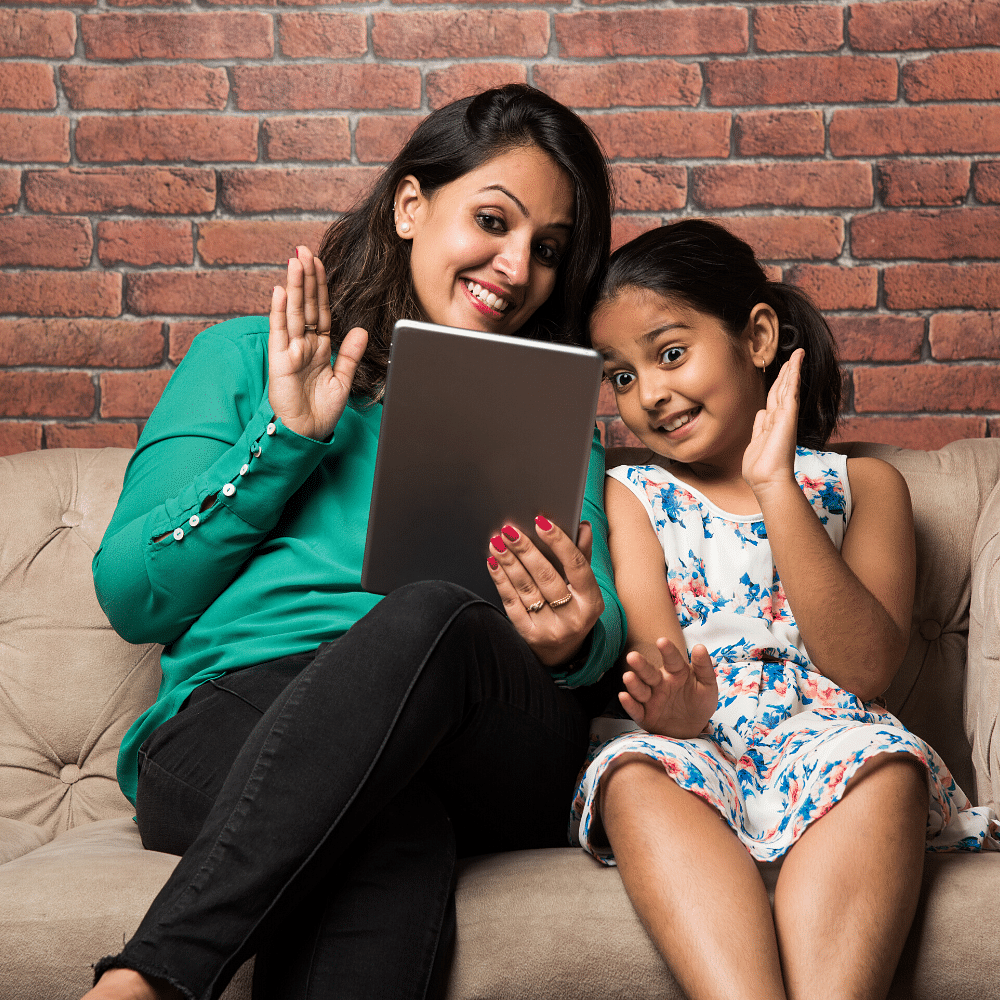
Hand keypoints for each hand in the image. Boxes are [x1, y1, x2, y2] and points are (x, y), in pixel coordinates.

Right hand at [268, 245, 367, 440]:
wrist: (307, 434)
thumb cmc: (322, 411)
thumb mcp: (343, 380)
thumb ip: (350, 355)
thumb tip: (362, 329)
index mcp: (320, 347)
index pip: (321, 310)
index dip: (320, 287)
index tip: (319, 263)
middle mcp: (304, 345)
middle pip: (306, 305)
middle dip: (306, 278)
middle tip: (304, 250)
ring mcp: (290, 350)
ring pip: (293, 312)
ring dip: (294, 286)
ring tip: (294, 260)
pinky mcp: (279, 361)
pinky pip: (280, 332)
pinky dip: (279, 312)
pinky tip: (280, 291)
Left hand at [486, 517, 603, 667]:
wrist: (563, 651)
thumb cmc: (573, 608)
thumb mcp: (583, 587)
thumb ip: (582, 555)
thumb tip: (582, 526)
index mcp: (592, 602)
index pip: (577, 566)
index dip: (559, 542)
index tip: (541, 521)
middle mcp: (574, 618)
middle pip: (547, 577)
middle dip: (526, 550)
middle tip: (510, 530)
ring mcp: (551, 630)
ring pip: (526, 589)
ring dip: (509, 562)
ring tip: (497, 542)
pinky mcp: (530, 636)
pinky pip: (512, 603)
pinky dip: (501, 580)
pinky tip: (494, 563)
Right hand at [620, 639, 716, 737]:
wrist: (692, 728)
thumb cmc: (698, 702)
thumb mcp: (707, 685)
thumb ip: (703, 667)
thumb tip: (700, 647)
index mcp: (675, 672)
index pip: (672, 660)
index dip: (668, 651)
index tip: (662, 641)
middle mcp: (659, 683)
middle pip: (649, 672)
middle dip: (640, 665)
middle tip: (632, 656)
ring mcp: (650, 699)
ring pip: (640, 689)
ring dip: (633, 683)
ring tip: (628, 677)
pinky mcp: (644, 715)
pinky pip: (636, 709)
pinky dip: (629, 704)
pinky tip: (624, 696)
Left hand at [742, 347, 802, 496]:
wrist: (767, 480)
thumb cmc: (760, 468)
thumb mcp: (756, 442)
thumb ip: (759, 426)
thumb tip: (761, 413)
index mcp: (771, 424)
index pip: (775, 398)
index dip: (778, 383)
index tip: (782, 370)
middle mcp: (780, 418)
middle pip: (783, 389)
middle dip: (788, 371)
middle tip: (794, 356)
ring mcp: (785, 417)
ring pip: (788, 387)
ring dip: (792, 369)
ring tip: (797, 354)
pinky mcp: (788, 417)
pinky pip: (791, 392)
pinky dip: (793, 376)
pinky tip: (795, 364)